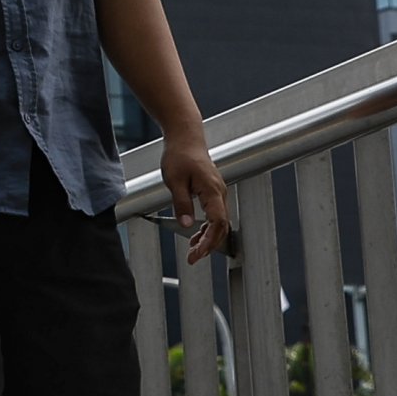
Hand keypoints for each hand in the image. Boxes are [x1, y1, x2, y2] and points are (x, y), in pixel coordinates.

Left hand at [161, 132, 232, 263]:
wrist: (186, 137)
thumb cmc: (180, 154)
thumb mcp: (174, 181)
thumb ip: (181, 203)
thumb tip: (186, 224)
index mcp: (212, 190)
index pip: (217, 222)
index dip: (209, 241)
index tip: (198, 253)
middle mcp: (220, 192)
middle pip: (221, 226)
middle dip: (209, 245)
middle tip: (193, 258)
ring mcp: (218, 192)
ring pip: (219, 222)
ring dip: (208, 238)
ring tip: (194, 252)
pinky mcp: (213, 192)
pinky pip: (215, 214)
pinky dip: (207, 228)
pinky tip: (196, 236)